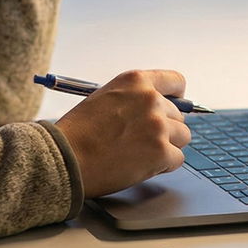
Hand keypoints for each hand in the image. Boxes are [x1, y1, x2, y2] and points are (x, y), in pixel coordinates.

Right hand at [51, 70, 191, 197]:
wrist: (65, 158)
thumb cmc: (78, 132)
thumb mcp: (105, 98)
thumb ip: (133, 99)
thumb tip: (159, 110)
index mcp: (135, 82)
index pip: (176, 82)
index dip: (176, 98)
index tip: (173, 107)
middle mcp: (151, 99)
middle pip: (178, 116)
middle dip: (164, 130)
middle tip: (139, 142)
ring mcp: (158, 126)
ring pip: (182, 137)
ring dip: (166, 147)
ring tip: (138, 154)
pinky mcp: (161, 152)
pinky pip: (177, 159)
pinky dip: (162, 166)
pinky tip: (140, 165)